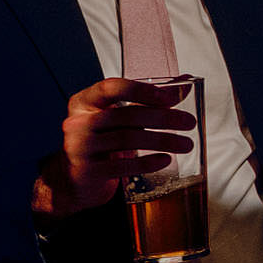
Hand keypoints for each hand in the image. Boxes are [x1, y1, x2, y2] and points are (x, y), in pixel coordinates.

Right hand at [33, 79, 197, 219]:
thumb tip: (186, 83)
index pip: (110, 88)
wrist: (72, 179)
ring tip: (186, 144)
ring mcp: (78, 147)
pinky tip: (165, 160)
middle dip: (163, 118)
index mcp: (84, 102)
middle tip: (190, 122)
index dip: (141, 90)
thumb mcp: (118, 117)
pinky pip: (121, 165)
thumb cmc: (101, 141)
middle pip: (125, 115)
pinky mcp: (86, 172)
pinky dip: (147, 162)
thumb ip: (147, 100)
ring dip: (162, 141)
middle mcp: (77, 122)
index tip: (171, 98)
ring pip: (126, 139)